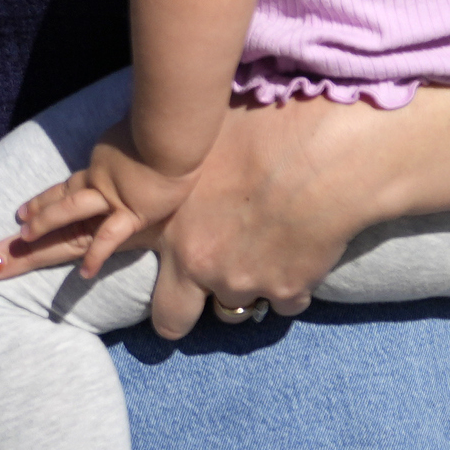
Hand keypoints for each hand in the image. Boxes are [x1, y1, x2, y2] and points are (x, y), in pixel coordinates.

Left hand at [0, 135, 189, 282]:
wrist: (177, 132)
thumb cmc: (159, 132)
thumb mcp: (137, 139)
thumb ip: (129, 148)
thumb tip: (130, 141)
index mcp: (98, 175)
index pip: (62, 191)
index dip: (41, 202)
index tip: (21, 212)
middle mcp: (99, 188)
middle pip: (56, 211)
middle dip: (28, 231)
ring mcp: (114, 201)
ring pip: (69, 218)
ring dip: (44, 231)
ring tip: (20, 242)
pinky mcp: (134, 213)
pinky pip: (109, 236)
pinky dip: (96, 254)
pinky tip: (84, 274)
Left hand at [144, 94, 378, 337]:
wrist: (323, 155)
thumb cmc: (260, 130)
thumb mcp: (199, 141)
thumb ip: (177, 166)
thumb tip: (166, 149)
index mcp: (166, 224)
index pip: (126, 264)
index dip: (126, 263)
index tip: (142, 259)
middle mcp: (197, 261)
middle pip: (172, 320)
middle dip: (183, 310)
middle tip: (201, 291)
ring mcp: (241, 281)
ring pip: (232, 312)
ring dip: (241, 292)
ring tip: (259, 258)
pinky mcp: (287, 290)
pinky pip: (284, 305)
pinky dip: (290, 288)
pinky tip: (300, 254)